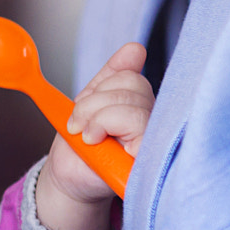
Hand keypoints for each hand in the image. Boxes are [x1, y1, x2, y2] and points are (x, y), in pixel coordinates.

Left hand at [35, 42, 153, 229]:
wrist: (70, 180)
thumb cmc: (83, 147)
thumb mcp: (91, 104)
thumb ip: (112, 76)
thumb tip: (135, 49)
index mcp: (142, 105)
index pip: (132, 79)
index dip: (100, 91)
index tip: (79, 112)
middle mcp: (156, 121)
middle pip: (133, 91)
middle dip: (93, 107)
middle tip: (81, 129)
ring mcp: (158, 143)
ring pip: (136, 112)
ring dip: (100, 122)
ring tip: (90, 139)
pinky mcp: (153, 165)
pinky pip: (144, 140)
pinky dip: (118, 140)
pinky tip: (106, 149)